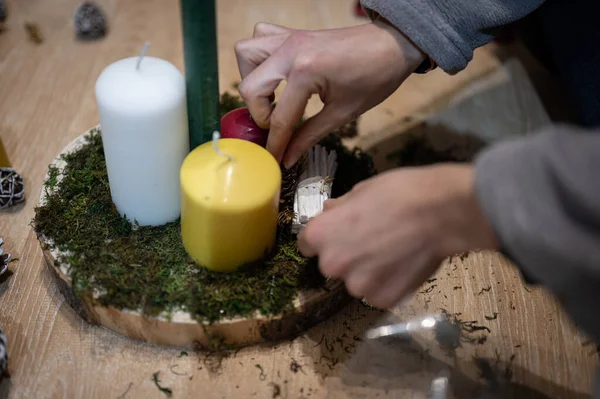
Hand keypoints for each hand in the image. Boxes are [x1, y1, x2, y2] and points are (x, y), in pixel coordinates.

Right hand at [234, 20, 424, 167]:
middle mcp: (291, 51)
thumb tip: (288, 157)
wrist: (392, 45)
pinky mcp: (293, 33)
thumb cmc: (375, 77)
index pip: (280, 118)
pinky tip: (274, 74)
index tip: (272, 160)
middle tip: (275, 126)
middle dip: (259, 114)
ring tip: (269, 97)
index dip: (274, 144)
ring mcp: (290, 38)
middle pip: (250, 87)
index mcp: (305, 72)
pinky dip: (259, 55)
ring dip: (252, 79)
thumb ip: (309, 135)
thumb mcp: (343, 113)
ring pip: (247, 54)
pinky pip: (260, 36)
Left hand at [297, 165, 498, 308]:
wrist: (441, 212)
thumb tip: (329, 212)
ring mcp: (357, 286)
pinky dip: (388, 283)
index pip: (306, 243)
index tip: (339, 234)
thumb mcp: (361, 190)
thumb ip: (339, 208)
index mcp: (320, 235)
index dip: (324, 238)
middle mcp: (332, 264)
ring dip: (368, 271)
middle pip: (331, 264)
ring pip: (356, 280)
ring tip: (394, 252)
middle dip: (347, 255)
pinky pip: (378, 292)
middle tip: (373, 240)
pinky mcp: (382, 300)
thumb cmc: (400, 193)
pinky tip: (404, 264)